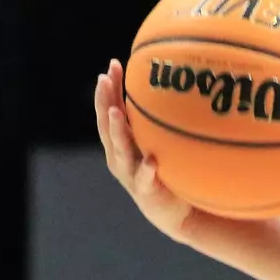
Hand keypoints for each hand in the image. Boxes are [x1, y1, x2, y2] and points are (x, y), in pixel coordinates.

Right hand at [94, 59, 195, 240]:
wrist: (175, 214)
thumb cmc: (167, 173)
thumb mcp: (159, 144)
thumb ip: (158, 123)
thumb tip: (174, 87)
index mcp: (121, 144)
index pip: (110, 111)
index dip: (109, 90)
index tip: (112, 65)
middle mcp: (120, 157)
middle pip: (107, 126)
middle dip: (104, 101)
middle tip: (104, 79)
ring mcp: (131, 175)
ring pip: (120, 150)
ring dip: (117, 130)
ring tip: (116, 112)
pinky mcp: (147, 192)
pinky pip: (146, 179)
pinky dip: (146, 170)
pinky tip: (151, 161)